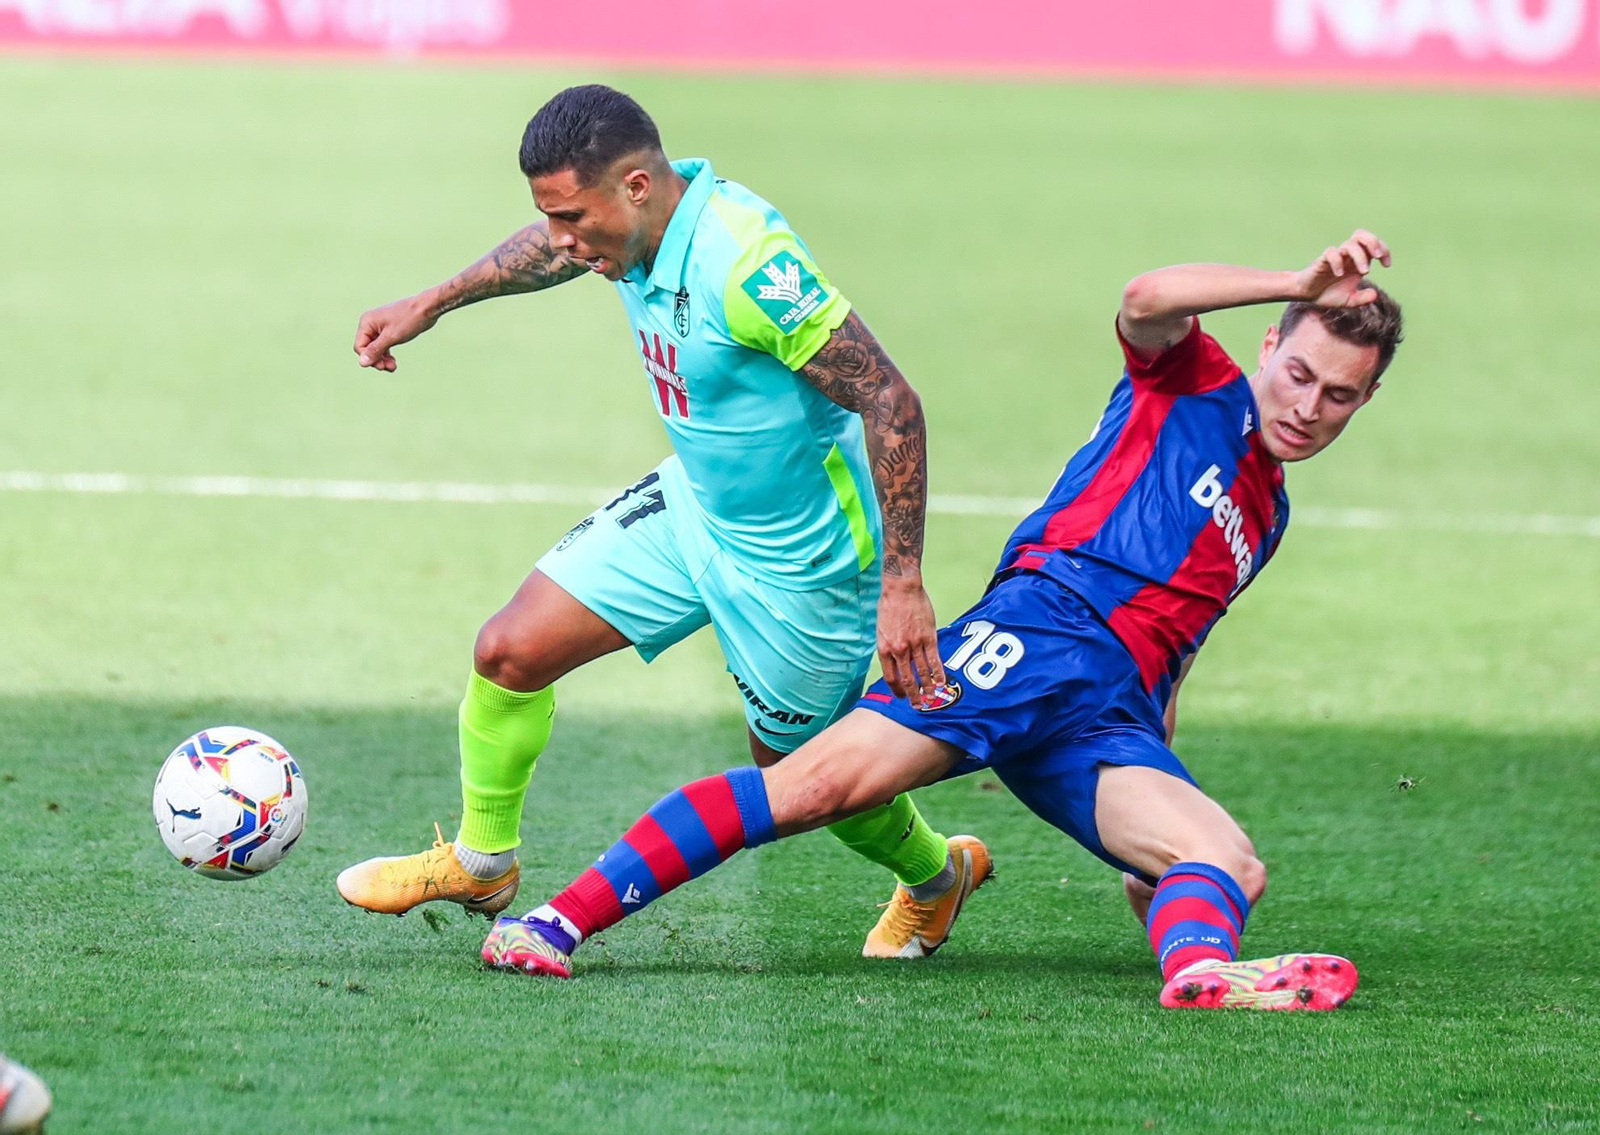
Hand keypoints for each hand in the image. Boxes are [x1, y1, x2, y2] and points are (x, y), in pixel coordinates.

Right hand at [354, 293, 439, 371]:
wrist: (427, 308)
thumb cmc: (409, 319)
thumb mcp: (391, 337)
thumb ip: (376, 350)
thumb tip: (362, 363)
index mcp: (367, 322)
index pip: (360, 346)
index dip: (369, 358)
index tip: (382, 366)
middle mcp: (371, 323)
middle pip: (367, 348)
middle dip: (377, 359)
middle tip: (389, 368)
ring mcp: (380, 327)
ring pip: (376, 348)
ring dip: (382, 359)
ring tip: (393, 367)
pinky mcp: (389, 330)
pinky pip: (383, 345)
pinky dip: (387, 354)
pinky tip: (393, 361)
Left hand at [876, 578, 945, 706]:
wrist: (901, 589)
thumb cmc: (889, 607)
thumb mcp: (881, 630)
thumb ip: (889, 648)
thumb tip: (896, 663)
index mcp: (885, 649)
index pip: (891, 677)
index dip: (897, 690)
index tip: (902, 697)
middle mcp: (899, 650)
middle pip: (908, 680)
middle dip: (913, 696)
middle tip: (918, 706)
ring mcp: (915, 645)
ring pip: (923, 672)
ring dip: (927, 687)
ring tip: (931, 697)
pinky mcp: (929, 638)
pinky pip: (935, 660)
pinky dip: (938, 673)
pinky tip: (941, 682)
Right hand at [1295, 230, 1391, 308]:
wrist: (1307, 296)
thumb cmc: (1328, 294)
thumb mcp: (1349, 300)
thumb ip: (1362, 298)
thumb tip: (1375, 295)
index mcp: (1357, 261)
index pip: (1374, 245)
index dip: (1384, 250)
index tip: (1386, 265)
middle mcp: (1347, 256)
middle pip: (1361, 235)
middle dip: (1373, 242)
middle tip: (1377, 256)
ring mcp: (1335, 257)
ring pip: (1349, 244)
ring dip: (1360, 256)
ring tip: (1364, 272)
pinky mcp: (1322, 261)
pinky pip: (1331, 253)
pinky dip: (1338, 262)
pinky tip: (1339, 274)